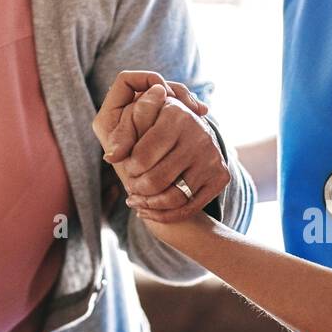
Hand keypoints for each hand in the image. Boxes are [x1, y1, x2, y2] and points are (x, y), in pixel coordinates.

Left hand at [92, 70, 229, 223]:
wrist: (192, 130)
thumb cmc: (155, 125)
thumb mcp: (136, 119)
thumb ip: (121, 135)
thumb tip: (110, 157)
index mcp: (177, 115)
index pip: (142, 156)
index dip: (130, 167)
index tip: (128, 167)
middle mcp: (199, 135)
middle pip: (157, 180)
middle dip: (137, 188)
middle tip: (131, 187)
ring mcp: (212, 158)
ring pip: (173, 198)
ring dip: (149, 205)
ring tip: (136, 201)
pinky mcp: (220, 177)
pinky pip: (189, 208)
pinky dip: (165, 216)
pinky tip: (148, 211)